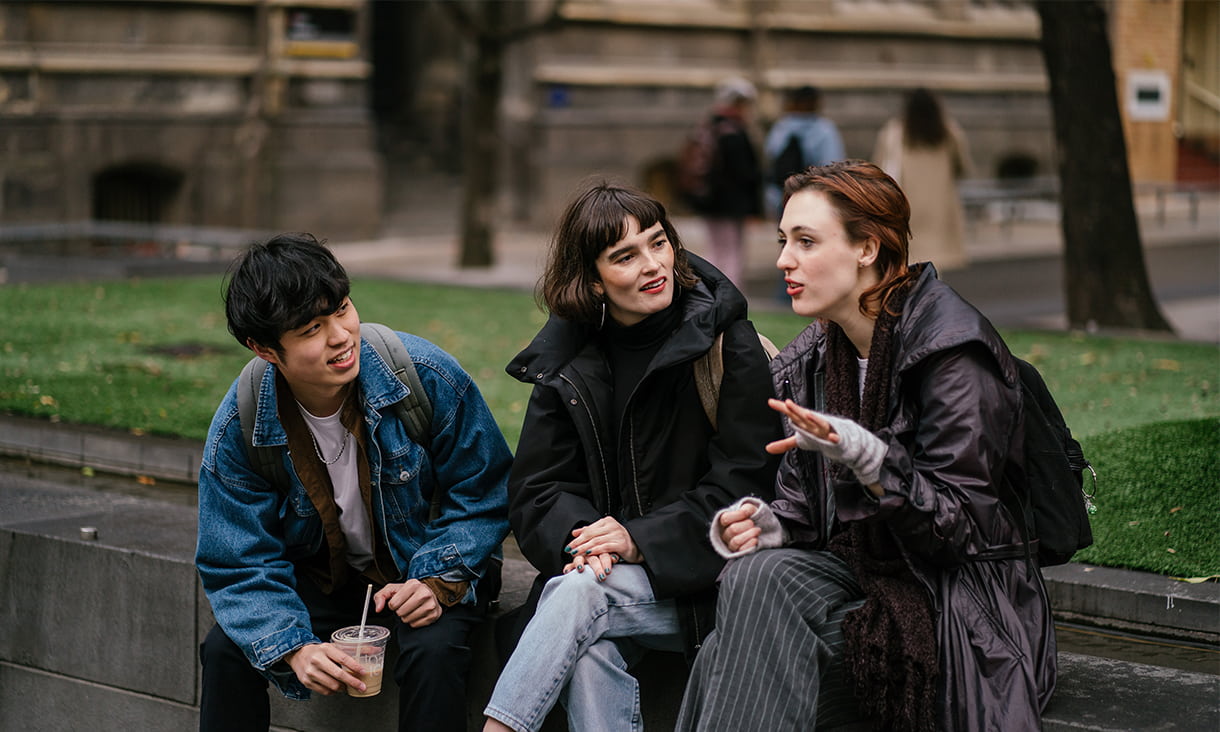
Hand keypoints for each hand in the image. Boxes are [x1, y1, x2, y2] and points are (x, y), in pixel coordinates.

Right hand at [285, 642, 364, 694]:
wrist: (298, 655)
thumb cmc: (319, 651)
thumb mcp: (335, 646)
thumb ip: (355, 649)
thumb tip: (375, 650)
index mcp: (326, 649)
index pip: (343, 658)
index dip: (354, 666)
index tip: (363, 672)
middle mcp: (317, 660)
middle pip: (338, 674)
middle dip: (352, 682)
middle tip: (361, 686)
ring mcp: (311, 672)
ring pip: (332, 685)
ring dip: (343, 688)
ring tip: (349, 686)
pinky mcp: (307, 682)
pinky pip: (325, 691)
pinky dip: (334, 691)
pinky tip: (338, 688)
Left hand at [374, 579, 440, 627]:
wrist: (428, 595)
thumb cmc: (409, 592)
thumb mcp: (393, 589)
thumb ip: (381, 596)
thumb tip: (378, 608)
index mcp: (413, 584)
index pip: (393, 603)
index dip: (393, 605)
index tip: (398, 601)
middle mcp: (424, 593)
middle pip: (400, 612)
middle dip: (400, 611)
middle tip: (405, 605)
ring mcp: (431, 604)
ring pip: (407, 619)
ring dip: (406, 617)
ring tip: (412, 609)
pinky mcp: (434, 615)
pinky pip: (415, 625)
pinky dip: (414, 622)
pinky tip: (418, 614)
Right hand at [562, 551, 619, 581]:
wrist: (592, 557)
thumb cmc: (604, 559)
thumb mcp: (608, 557)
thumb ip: (612, 557)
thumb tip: (616, 558)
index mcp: (599, 550)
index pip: (603, 554)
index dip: (606, 562)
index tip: (608, 571)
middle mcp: (589, 553)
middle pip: (593, 559)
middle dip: (597, 568)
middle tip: (602, 577)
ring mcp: (580, 558)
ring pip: (579, 560)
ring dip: (579, 564)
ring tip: (581, 569)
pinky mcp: (573, 564)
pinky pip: (569, 565)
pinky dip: (568, 568)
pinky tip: (567, 571)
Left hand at [566, 517, 642, 563]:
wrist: (637, 548)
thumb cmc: (619, 541)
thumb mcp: (603, 534)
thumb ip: (590, 532)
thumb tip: (574, 532)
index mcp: (607, 521)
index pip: (589, 529)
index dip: (578, 538)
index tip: (568, 545)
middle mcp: (612, 526)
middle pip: (591, 535)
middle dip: (578, 543)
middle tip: (569, 550)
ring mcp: (618, 534)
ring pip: (596, 541)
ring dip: (584, 548)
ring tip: (575, 554)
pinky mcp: (622, 544)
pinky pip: (605, 547)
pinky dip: (595, 550)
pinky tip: (588, 554)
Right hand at [717, 505, 760, 553]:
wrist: (761, 529)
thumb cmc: (752, 518)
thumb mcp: (750, 509)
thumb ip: (747, 508)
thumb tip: (744, 512)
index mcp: (725, 522)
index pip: (725, 519)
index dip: (738, 515)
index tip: (747, 513)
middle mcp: (725, 534)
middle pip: (733, 529)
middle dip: (747, 524)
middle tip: (753, 523)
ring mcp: (731, 544)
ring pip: (736, 541)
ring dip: (750, 534)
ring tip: (757, 530)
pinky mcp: (738, 553)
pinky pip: (742, 550)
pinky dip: (750, 544)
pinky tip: (756, 539)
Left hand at [766, 398, 885, 495]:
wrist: (840, 439)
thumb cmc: (817, 437)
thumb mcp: (799, 440)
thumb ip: (783, 444)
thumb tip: (768, 448)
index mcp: (804, 423)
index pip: (791, 414)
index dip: (781, 408)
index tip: (770, 402)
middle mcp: (814, 424)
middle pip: (803, 416)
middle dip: (796, 410)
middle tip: (787, 403)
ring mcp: (825, 430)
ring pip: (820, 423)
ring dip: (814, 419)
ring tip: (808, 414)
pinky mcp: (836, 438)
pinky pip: (835, 438)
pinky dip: (834, 437)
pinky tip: (832, 437)